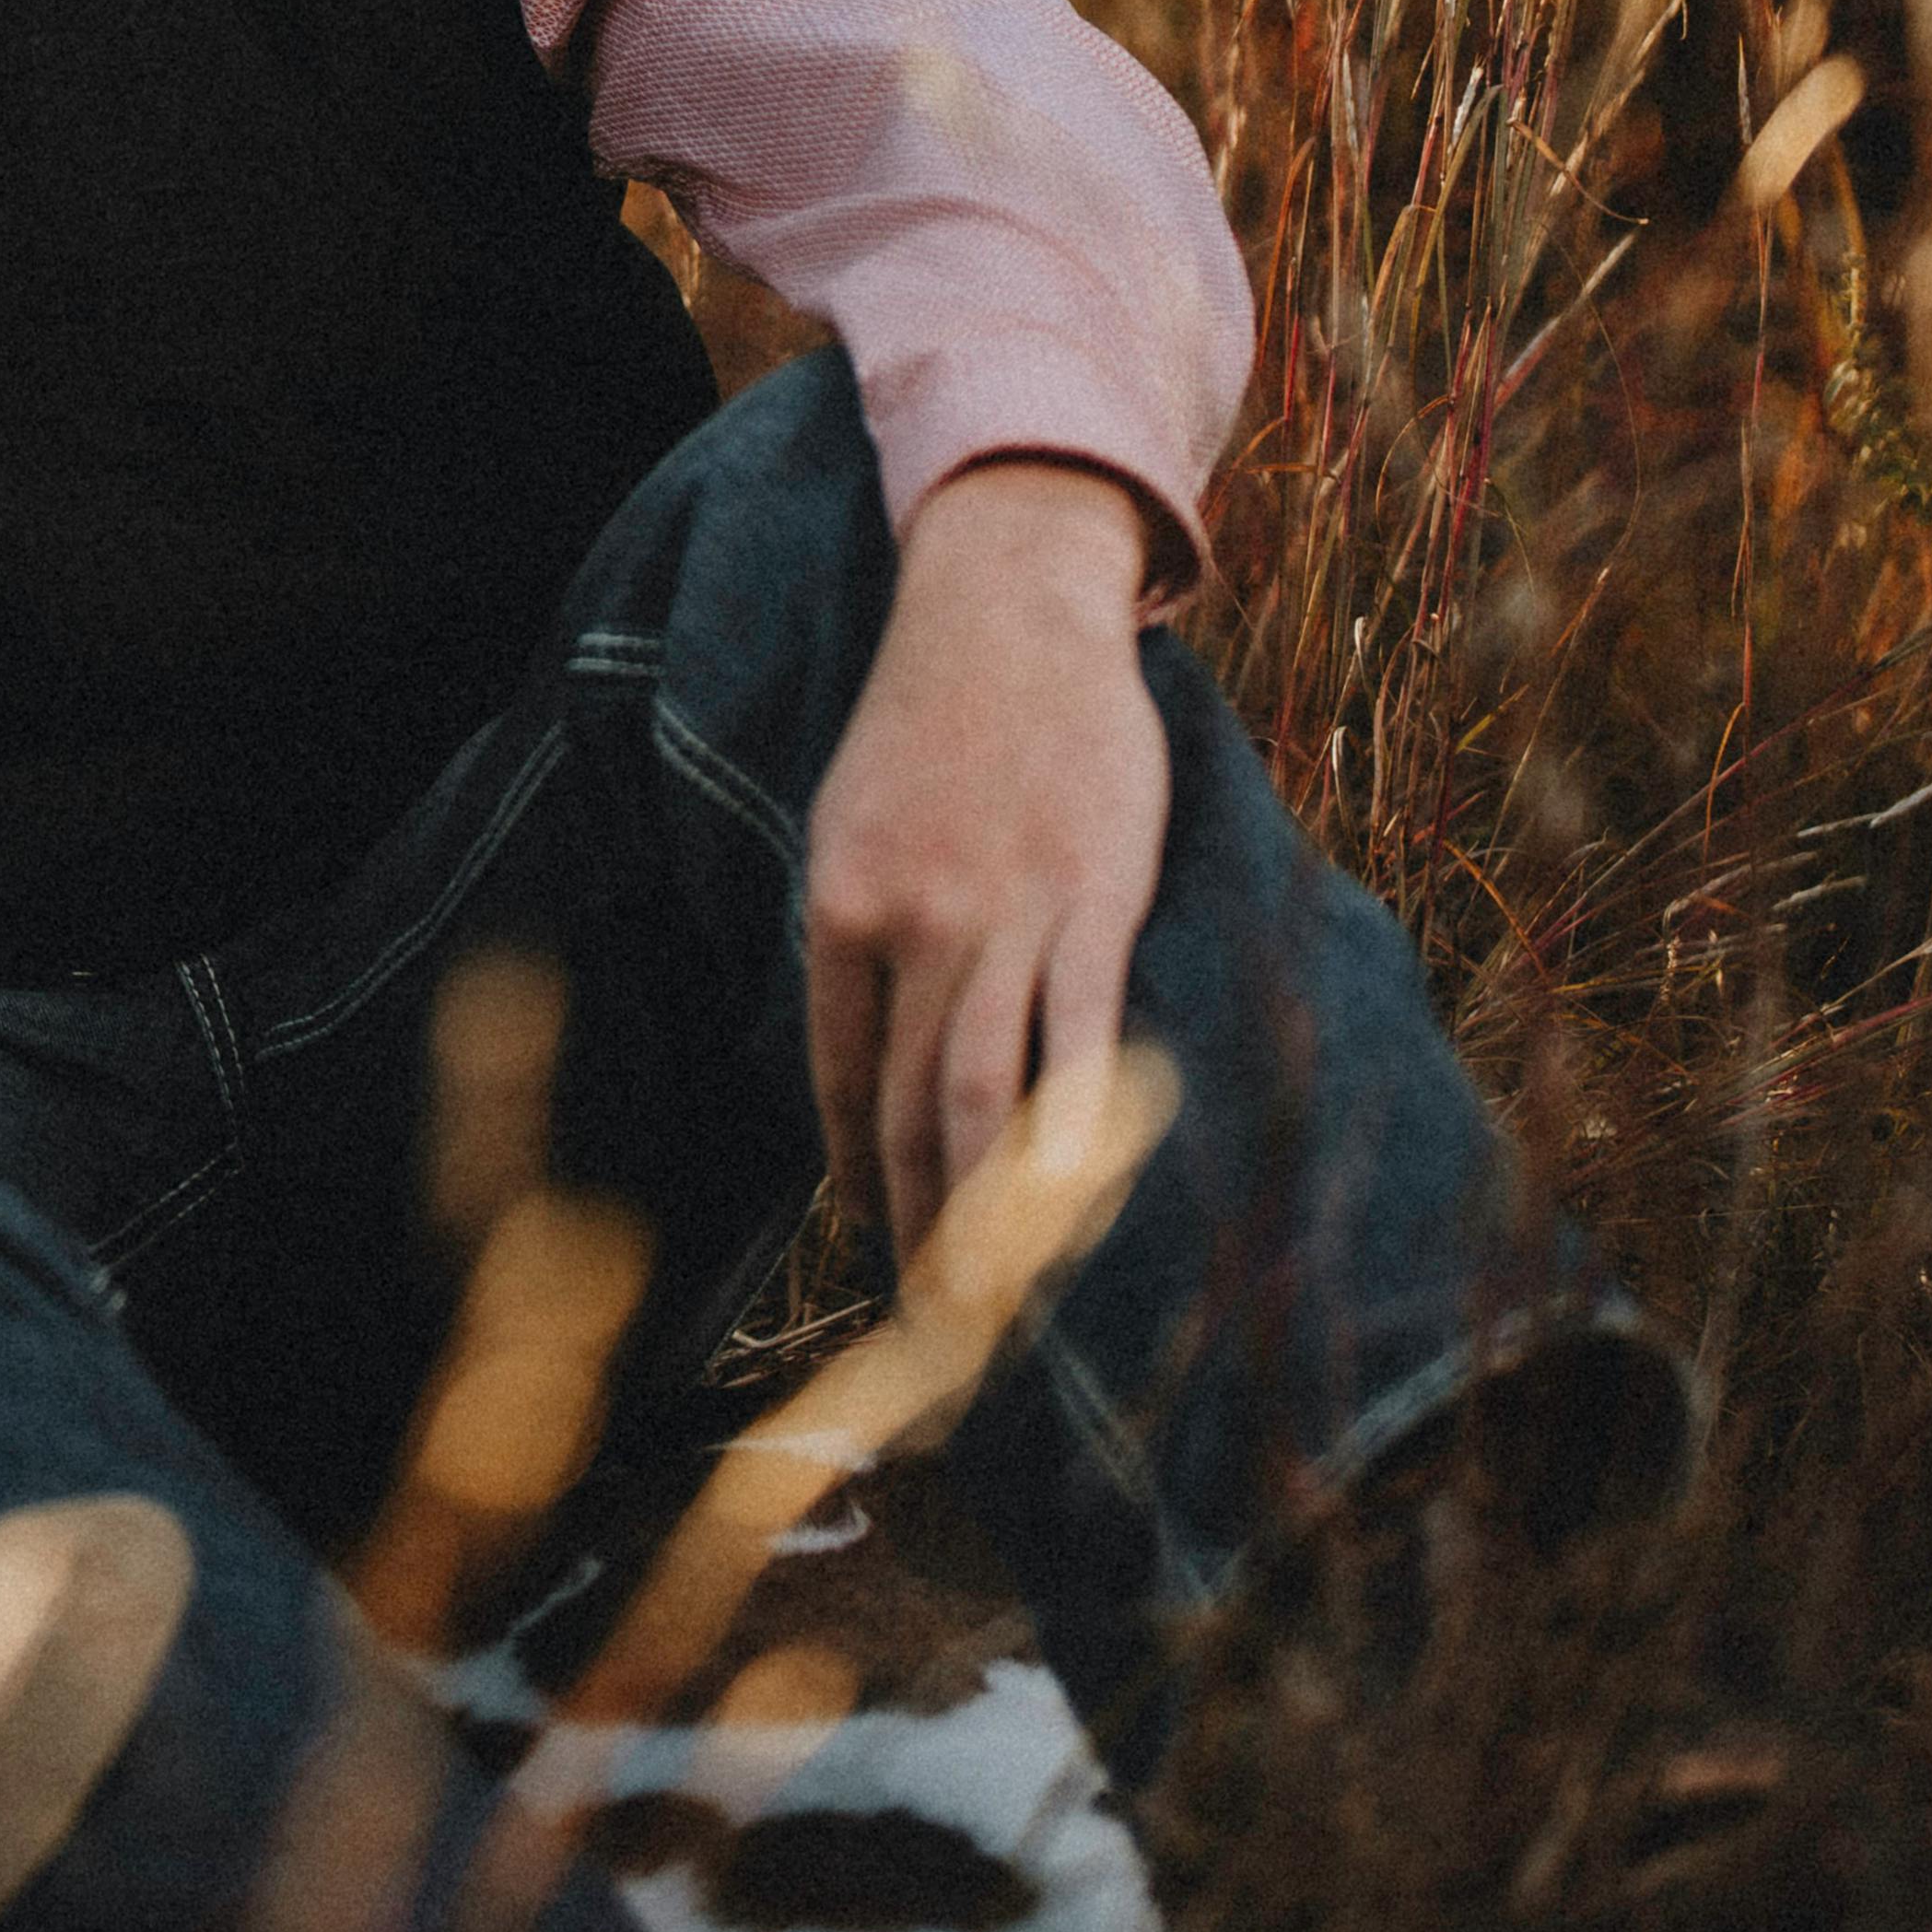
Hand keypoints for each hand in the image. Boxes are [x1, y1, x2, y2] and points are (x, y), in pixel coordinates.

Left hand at [801, 462, 1172, 1275]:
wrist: (1008, 610)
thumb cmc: (934, 723)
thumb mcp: (857, 823)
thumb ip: (866, 936)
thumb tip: (872, 1054)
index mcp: (839, 907)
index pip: (842, 1079)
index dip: (858, 1172)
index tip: (874, 1241)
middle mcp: (909, 924)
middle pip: (911, 1111)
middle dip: (919, 1227)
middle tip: (936, 1320)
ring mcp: (1003, 917)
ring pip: (984, 1097)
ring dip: (985, 1210)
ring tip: (996, 1297)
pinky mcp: (1092, 905)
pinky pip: (1079, 1037)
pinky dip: (1072, 1127)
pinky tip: (1073, 1199)